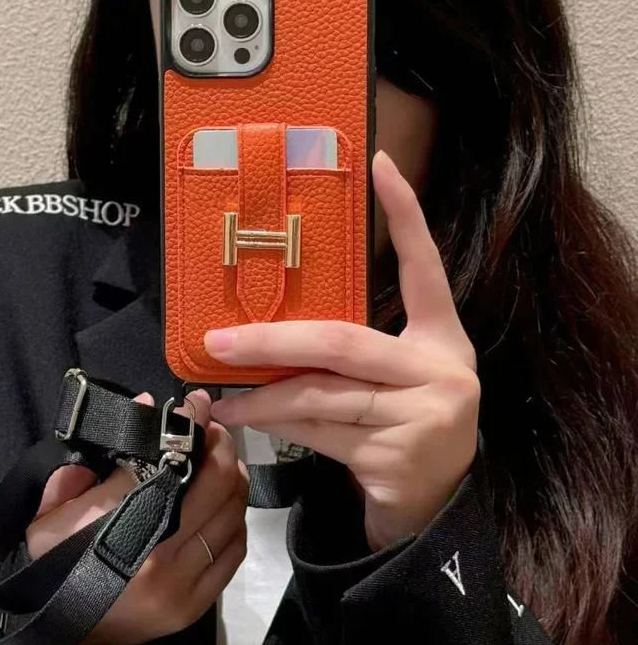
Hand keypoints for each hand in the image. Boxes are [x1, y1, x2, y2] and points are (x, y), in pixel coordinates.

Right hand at [27, 391, 247, 644]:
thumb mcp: (52, 516)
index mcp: (125, 529)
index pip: (175, 463)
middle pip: (218, 484)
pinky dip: (236, 520)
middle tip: (214, 432)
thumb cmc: (55, 566)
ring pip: (234, 515)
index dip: (193, 429)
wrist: (60, 635)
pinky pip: (235, 550)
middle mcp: (163, 557)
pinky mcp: (198, 605)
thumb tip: (138, 410)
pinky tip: (224, 504)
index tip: (199, 405)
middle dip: (222, 448)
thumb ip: (86, 467)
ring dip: (234, 481)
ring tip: (222, 462)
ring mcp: (185, 585)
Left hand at [206, 151, 479, 551]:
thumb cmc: (406, 416)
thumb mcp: (394, 373)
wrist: (437, 497)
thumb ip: (351, 348)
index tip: (378, 163)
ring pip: (321, 394)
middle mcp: (440, 368)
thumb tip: (272, 329)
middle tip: (218, 341)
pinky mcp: (397, 456)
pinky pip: (319, 433)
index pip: (423, 265)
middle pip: (342, 342)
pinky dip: (278, 426)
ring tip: (222, 394)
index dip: (405, 214)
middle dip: (272, 341)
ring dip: (263, 395)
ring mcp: (424, 414)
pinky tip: (248, 421)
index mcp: (442, 335)